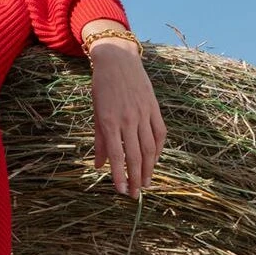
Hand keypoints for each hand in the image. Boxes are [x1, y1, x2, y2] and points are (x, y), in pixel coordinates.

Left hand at [86, 40, 166, 197]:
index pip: (117, 155)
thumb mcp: (96, 113)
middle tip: (134, 194)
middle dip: (135, 178)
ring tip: (146, 183)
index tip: (120, 191)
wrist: (118, 59)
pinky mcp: (154, 108)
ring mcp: (143, 113)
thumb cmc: (102, 87)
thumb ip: (98, 141)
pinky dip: (158, 149)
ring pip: (149, 148)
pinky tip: (154, 161)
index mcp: (109, 121)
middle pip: (135, 156)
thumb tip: (98, 166)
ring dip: (148, 169)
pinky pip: (159, 133)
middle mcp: (128, 119)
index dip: (119, 176)